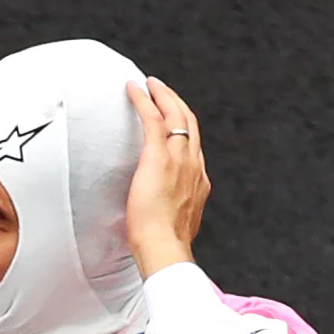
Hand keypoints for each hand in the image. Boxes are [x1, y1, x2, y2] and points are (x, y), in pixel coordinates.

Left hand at [123, 77, 210, 276]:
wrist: (165, 249)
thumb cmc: (164, 247)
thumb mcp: (175, 226)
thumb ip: (172, 215)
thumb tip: (162, 219)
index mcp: (199, 182)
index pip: (194, 147)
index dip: (185, 131)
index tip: (176, 122)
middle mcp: (194, 165)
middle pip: (190, 123)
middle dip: (177, 104)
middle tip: (163, 91)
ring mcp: (179, 158)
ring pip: (176, 115)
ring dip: (163, 95)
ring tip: (150, 84)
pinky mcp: (158, 156)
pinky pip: (152, 118)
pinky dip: (143, 100)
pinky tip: (134, 88)